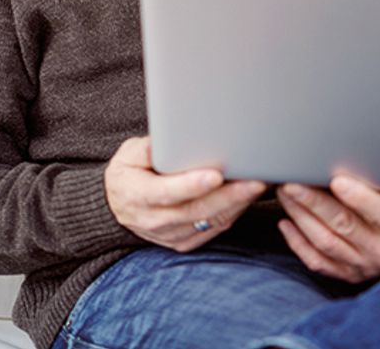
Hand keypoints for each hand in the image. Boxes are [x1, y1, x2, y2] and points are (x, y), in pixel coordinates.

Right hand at [104, 136, 266, 251]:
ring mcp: (171, 235)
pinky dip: (234, 212)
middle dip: (229, 195)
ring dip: (238, 204)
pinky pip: (214, 228)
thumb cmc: (130, 172)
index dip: (192, 185)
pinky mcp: (185, 242)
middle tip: (255, 180)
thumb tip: (170, 138)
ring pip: (210, 221)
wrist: (120, 206)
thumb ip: (147, 148)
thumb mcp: (128, 155)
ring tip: (259, 184)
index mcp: (137, 196)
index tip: (216, 175)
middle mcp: (154, 221)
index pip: (167, 193)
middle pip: (197, 210)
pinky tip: (248, 196)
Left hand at [276, 174, 379, 282]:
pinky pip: (318, 262)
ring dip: (301, 216)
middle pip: (344, 225)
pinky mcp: (348, 275)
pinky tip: (286, 223)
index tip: (338, 180)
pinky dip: (298, 243)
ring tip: (286, 193)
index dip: (360, 198)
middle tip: (293, 181)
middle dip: (315, 201)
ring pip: (326, 241)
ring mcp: (364, 266)